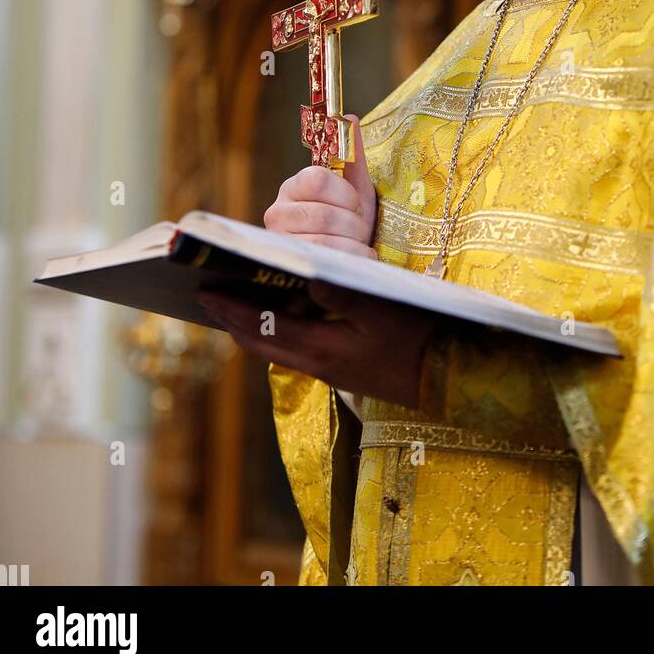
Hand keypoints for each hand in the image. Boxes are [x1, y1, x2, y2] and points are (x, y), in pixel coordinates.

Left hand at [199, 283, 435, 408]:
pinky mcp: (341, 368)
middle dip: (233, 319)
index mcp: (320, 349)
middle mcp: (316, 363)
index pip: (262, 327)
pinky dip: (278, 330)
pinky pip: (294, 348)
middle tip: (211, 297)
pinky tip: (283, 314)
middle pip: (261, 341)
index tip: (205, 291)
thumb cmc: (418, 338)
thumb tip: (303, 273)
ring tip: (237, 304)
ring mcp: (329, 369)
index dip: (231, 310)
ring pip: (276, 347)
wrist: (449, 379)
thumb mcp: (381, 309)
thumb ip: (340, 293)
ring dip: (253, 326)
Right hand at [263, 114, 377, 258]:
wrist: (348, 261)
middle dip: (354, 224)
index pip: (316, 180)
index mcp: (294, 186)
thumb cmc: (350, 223)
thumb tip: (348, 117)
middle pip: (323, 215)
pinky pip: (326, 261)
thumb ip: (351, 155)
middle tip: (360, 229)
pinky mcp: (288, 266)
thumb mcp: (356, 188)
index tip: (355, 205)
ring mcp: (280, 242)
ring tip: (359, 245)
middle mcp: (277, 212)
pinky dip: (351, 260)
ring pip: (325, 240)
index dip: (345, 195)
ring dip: (354, 245)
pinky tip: (356, 259)